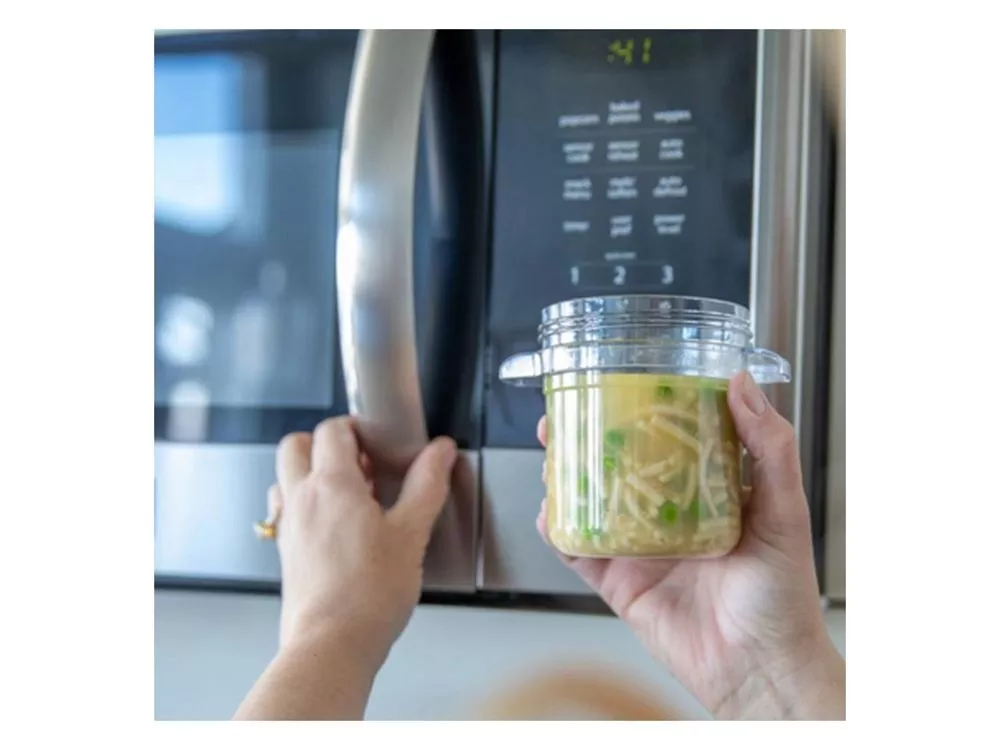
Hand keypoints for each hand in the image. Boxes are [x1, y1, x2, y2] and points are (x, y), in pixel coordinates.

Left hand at [271, 417, 457, 667]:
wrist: (331, 645)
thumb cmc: (368, 595)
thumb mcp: (412, 534)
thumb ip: (427, 485)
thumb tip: (441, 452)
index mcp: (332, 484)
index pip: (332, 430)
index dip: (357, 428)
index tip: (380, 442)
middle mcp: (302, 498)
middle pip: (296, 444)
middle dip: (326, 443)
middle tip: (360, 462)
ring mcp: (289, 526)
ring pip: (286, 477)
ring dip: (311, 473)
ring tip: (349, 494)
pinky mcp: (286, 552)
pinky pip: (286, 511)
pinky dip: (305, 505)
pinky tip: (334, 527)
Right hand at [536, 372, 844, 719]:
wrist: (761, 670)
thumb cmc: (783, 596)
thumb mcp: (784, 509)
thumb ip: (769, 446)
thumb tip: (743, 385)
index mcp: (707, 491)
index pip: (666, 439)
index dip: (637, 410)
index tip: (618, 383)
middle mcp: (669, 514)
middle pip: (616, 466)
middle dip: (585, 439)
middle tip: (564, 417)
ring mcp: (640, 547)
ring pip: (590, 502)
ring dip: (565, 478)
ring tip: (552, 456)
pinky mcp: (619, 582)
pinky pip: (580, 550)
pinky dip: (559, 531)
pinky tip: (551, 513)